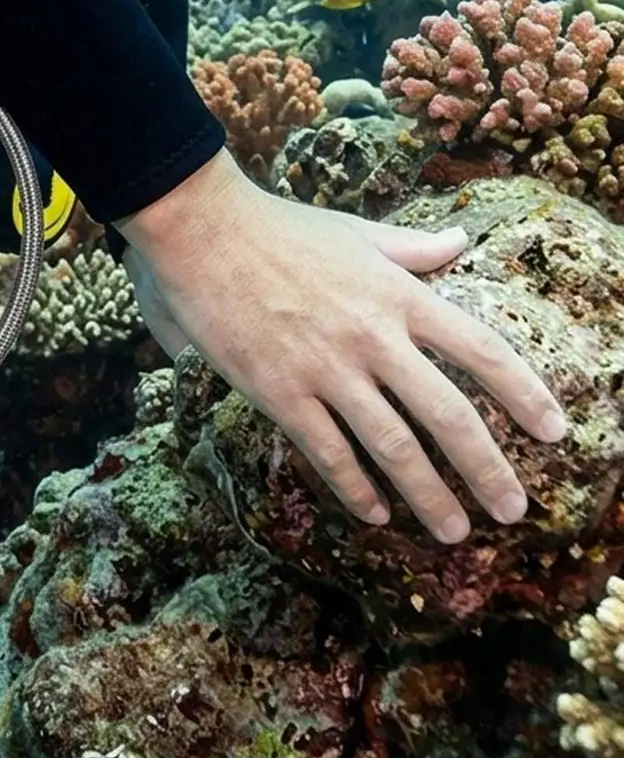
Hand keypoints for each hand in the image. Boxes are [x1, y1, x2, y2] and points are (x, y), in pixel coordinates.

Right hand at [116, 151, 567, 543]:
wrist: (202, 229)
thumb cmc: (278, 227)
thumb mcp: (354, 233)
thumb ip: (411, 248)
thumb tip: (460, 242)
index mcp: (397, 294)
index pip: (481, 350)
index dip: (526, 393)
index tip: (555, 430)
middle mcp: (372, 336)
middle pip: (449, 416)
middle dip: (488, 470)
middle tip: (513, 509)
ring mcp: (326, 367)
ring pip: (394, 447)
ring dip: (430, 495)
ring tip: (454, 530)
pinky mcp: (279, 390)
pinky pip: (328, 452)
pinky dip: (356, 489)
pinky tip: (375, 514)